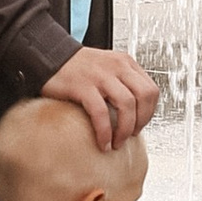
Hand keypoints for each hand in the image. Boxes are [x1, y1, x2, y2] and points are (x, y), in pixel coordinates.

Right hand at [44, 46, 158, 148]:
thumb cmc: (77, 68)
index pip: (151, 90)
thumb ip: (122, 83)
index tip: (140, 125)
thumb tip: (135, 114)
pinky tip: (102, 142)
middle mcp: (117, 66)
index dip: (149, 113)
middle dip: (141, 121)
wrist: (50, 57)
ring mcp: (100, 75)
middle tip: (131, 135)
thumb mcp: (107, 68)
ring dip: (125, 130)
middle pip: (144, 96)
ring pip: (126, 105)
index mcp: (125, 63)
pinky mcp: (83, 86)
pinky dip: (105, 132)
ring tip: (117, 143)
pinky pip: (101, 113)